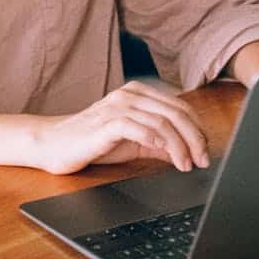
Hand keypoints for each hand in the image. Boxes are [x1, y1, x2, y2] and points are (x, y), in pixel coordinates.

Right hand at [32, 81, 210, 175]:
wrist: (53, 144)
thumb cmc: (92, 142)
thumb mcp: (133, 142)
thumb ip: (159, 143)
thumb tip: (188, 153)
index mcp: (139, 94)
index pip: (180, 107)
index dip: (198, 130)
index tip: (205, 152)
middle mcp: (130, 95)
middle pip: (176, 113)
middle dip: (195, 139)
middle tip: (203, 161)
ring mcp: (117, 107)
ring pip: (162, 122)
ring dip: (180, 146)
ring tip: (187, 165)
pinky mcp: (106, 123)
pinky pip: (138, 128)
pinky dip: (156, 141)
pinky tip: (165, 155)